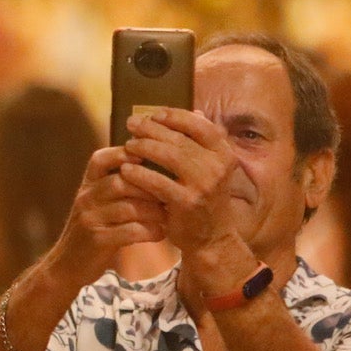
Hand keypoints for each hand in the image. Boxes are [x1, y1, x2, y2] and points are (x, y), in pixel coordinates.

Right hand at [47, 148, 167, 284]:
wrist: (66, 266)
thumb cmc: (91, 232)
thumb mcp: (96, 205)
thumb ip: (116, 188)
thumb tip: (154, 171)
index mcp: (86, 186)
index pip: (100, 159)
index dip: (123, 154)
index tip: (146, 158)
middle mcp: (85, 199)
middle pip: (121, 182)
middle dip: (150, 188)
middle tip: (171, 194)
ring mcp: (89, 220)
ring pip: (128, 207)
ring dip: (154, 212)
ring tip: (168, 216)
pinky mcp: (97, 241)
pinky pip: (130, 231)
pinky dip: (150, 231)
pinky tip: (160, 233)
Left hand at [120, 108, 243, 254]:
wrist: (211, 238)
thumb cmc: (205, 199)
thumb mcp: (211, 168)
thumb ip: (203, 142)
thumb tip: (196, 112)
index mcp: (224, 154)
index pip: (201, 125)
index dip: (176, 116)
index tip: (155, 113)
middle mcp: (218, 167)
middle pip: (180, 138)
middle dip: (152, 129)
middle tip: (132, 124)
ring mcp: (204, 185)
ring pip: (169, 156)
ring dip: (144, 147)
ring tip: (128, 145)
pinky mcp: (187, 202)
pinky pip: (157, 182)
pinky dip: (139, 174)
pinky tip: (125, 169)